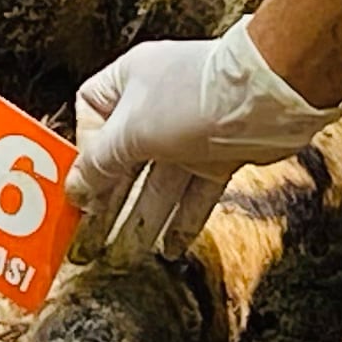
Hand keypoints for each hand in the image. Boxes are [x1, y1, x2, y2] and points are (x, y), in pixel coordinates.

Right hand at [61, 17, 341, 259]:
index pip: (91, 119)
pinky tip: (169, 249)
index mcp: (127, 84)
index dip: (83, 154)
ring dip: (143, 219)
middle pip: (124, 160)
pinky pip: (193, 193)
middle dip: (109, 201)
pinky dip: (181, 220)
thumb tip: (75, 189)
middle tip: (92, 240)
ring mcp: (188, 132)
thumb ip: (98, 164)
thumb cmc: (192, 98)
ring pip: (158, 182)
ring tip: (126, 257)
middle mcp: (155, 105)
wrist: (266, 97)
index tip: (79, 189)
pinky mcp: (218, 155)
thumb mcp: (130, 133)